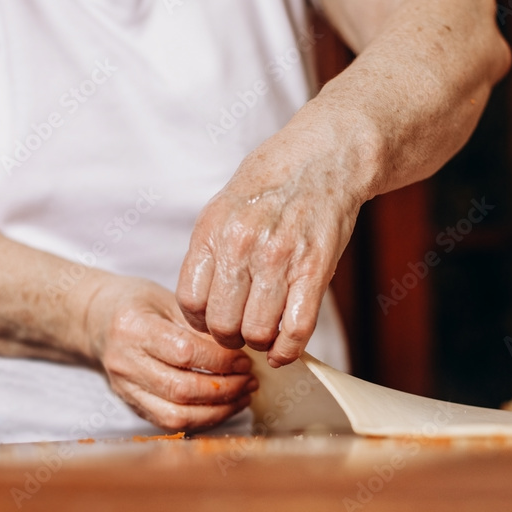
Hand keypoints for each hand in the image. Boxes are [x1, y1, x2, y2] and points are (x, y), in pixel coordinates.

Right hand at [84, 275, 256, 431]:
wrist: (97, 320)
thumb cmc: (138, 304)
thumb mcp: (167, 299)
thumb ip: (198, 325)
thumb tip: (239, 349)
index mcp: (133, 328)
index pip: (184, 353)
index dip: (220, 360)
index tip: (245, 358)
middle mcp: (125, 362)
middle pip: (181, 389)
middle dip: (225, 388)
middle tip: (250, 379)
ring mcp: (125, 388)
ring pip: (176, 415)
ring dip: (218, 410)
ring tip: (243, 395)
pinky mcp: (131, 404)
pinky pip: (169, 423)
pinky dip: (203, 419)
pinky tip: (225, 406)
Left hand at [176, 125, 364, 367]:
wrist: (322, 160)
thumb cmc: (271, 186)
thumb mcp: (222, 209)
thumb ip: (209, 254)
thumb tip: (199, 305)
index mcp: (213, 232)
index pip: (190, 303)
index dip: (200, 322)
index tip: (214, 321)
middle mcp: (242, 247)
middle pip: (222, 324)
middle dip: (230, 337)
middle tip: (242, 330)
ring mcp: (280, 260)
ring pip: (258, 332)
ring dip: (260, 342)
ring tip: (265, 332)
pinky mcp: (315, 270)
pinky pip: (296, 330)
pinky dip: (289, 351)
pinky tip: (285, 349)